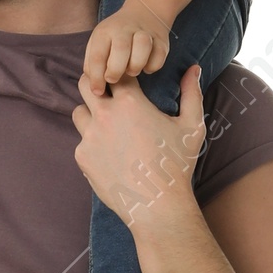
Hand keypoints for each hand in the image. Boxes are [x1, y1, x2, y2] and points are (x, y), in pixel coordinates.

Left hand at [72, 65, 205, 233]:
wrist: (157, 204)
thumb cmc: (177, 164)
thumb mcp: (191, 126)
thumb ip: (191, 93)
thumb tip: (193, 68)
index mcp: (130, 101)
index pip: (116, 72)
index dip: (120, 74)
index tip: (125, 81)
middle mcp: (105, 115)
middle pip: (85, 83)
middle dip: (95, 84)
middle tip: (106, 94)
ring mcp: (90, 136)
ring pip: (79, 113)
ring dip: (90, 114)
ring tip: (107, 126)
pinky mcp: (82, 157)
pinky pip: (81, 141)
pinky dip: (91, 143)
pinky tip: (108, 153)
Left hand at [82, 0, 171, 95]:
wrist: (143, 13)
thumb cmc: (114, 37)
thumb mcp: (98, 44)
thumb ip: (93, 64)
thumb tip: (95, 87)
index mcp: (104, 32)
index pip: (98, 55)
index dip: (97, 77)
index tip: (98, 91)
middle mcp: (124, 28)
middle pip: (121, 49)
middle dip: (116, 70)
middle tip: (114, 80)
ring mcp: (144, 32)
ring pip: (143, 46)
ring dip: (136, 65)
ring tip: (132, 71)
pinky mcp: (161, 39)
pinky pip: (159, 55)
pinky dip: (153, 65)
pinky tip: (146, 67)